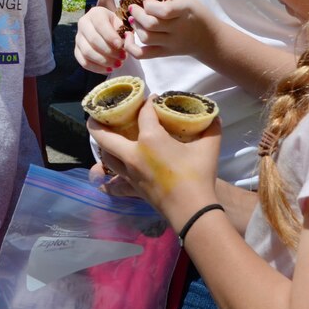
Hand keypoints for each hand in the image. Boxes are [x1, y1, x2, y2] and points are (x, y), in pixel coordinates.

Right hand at [75, 5, 126, 72]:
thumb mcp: (121, 23)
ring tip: (117, 64)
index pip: (100, 25)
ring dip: (104, 61)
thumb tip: (125, 44)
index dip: (110, 36)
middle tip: (122, 57)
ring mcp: (78, 38)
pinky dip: (97, 68)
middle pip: (93, 39)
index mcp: (95, 14)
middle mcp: (83, 24)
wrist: (106, 29)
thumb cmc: (116, 26)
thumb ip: (124, 32)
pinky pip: (83, 62)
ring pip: (87, 52)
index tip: (120, 46)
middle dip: (109, 51)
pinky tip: (109, 69)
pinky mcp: (77, 51)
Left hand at [90, 98, 221, 225]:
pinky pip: (114, 182)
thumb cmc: (198, 175)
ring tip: (104, 139)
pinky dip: (107, 179)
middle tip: (94, 115)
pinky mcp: (132, 188)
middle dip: (96, 124)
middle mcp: (133, 154)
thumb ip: (211, 128)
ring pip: (106, 158)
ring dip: (102, 147)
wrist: (192, 209)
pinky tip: (104, 179)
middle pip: (105, 136)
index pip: (144, 113)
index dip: (147, 102)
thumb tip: (213, 115)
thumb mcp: (209, 147)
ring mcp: (130, 173)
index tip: (152, 98)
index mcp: (150, 139)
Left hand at [125, 0, 219, 59]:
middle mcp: (177, 28)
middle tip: (133, 7)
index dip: (149, 5)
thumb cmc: (192, 12)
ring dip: (134, 27)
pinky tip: (128, 37)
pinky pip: (144, 55)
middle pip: (151, 24)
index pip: (164, 11)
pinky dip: (131, 48)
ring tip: (133, 19)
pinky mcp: (165, 53)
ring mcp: (171, 43)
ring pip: (146, 38)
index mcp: (183, 10)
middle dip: (136, 14)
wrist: (208, 38)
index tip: (145, 0)